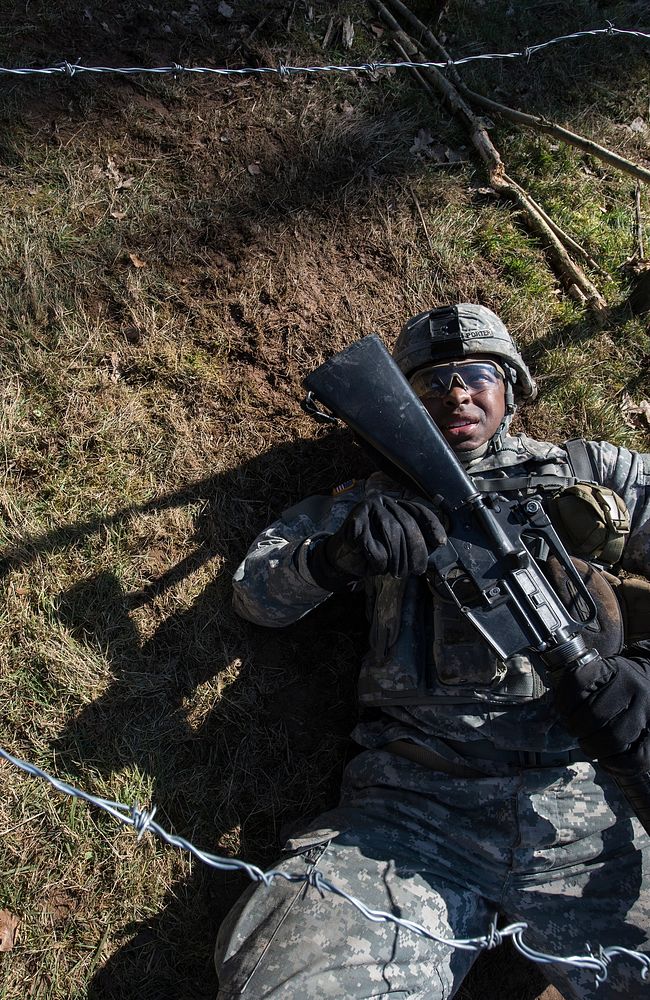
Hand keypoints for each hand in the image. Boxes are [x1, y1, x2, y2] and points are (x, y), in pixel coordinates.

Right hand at [308, 495, 446, 590]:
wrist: (341, 556)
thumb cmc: (372, 550)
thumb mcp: (396, 544)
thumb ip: (413, 541)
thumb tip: (438, 544)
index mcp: (395, 504)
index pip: (419, 511)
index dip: (432, 527)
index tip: (440, 543)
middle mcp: (382, 501)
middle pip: (407, 524)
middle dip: (415, 551)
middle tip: (416, 570)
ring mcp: (366, 508)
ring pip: (392, 534)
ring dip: (396, 559)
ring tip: (395, 572)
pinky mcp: (354, 521)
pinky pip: (373, 545)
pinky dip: (378, 562)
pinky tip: (375, 567)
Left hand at [551, 641, 649, 775]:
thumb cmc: (618, 683)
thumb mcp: (602, 672)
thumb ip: (580, 687)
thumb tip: (552, 715)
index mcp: (614, 669)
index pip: (578, 681)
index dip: (563, 701)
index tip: (561, 711)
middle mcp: (633, 688)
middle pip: (595, 714)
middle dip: (577, 728)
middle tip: (576, 731)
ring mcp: (647, 713)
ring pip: (615, 738)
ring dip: (594, 747)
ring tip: (589, 745)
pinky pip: (636, 759)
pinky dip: (616, 765)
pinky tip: (606, 760)